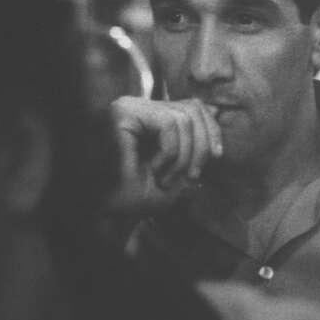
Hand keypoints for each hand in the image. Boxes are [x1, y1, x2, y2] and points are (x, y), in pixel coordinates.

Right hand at [107, 96, 222, 213]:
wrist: (102, 213)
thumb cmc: (132, 196)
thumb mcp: (175, 173)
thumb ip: (194, 147)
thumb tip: (217, 114)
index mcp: (149, 118)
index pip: (192, 106)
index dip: (210, 129)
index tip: (217, 156)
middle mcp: (138, 107)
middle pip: (191, 109)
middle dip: (201, 146)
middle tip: (192, 176)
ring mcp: (129, 107)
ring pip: (183, 118)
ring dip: (182, 156)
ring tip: (166, 178)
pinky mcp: (123, 113)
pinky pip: (167, 124)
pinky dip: (170, 152)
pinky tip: (156, 170)